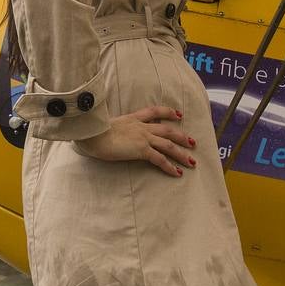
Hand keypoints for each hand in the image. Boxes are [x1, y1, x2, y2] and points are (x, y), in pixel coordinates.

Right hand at [74, 105, 196, 177]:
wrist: (92, 135)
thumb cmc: (92, 132)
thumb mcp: (105, 126)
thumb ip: (111, 129)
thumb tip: (107, 134)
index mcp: (132, 118)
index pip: (154, 111)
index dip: (168, 112)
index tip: (179, 115)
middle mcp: (140, 126)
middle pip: (167, 129)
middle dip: (181, 136)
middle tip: (192, 143)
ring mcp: (142, 137)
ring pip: (168, 145)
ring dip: (181, 154)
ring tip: (191, 162)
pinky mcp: (141, 149)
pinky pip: (160, 159)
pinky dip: (170, 167)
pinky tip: (177, 173)